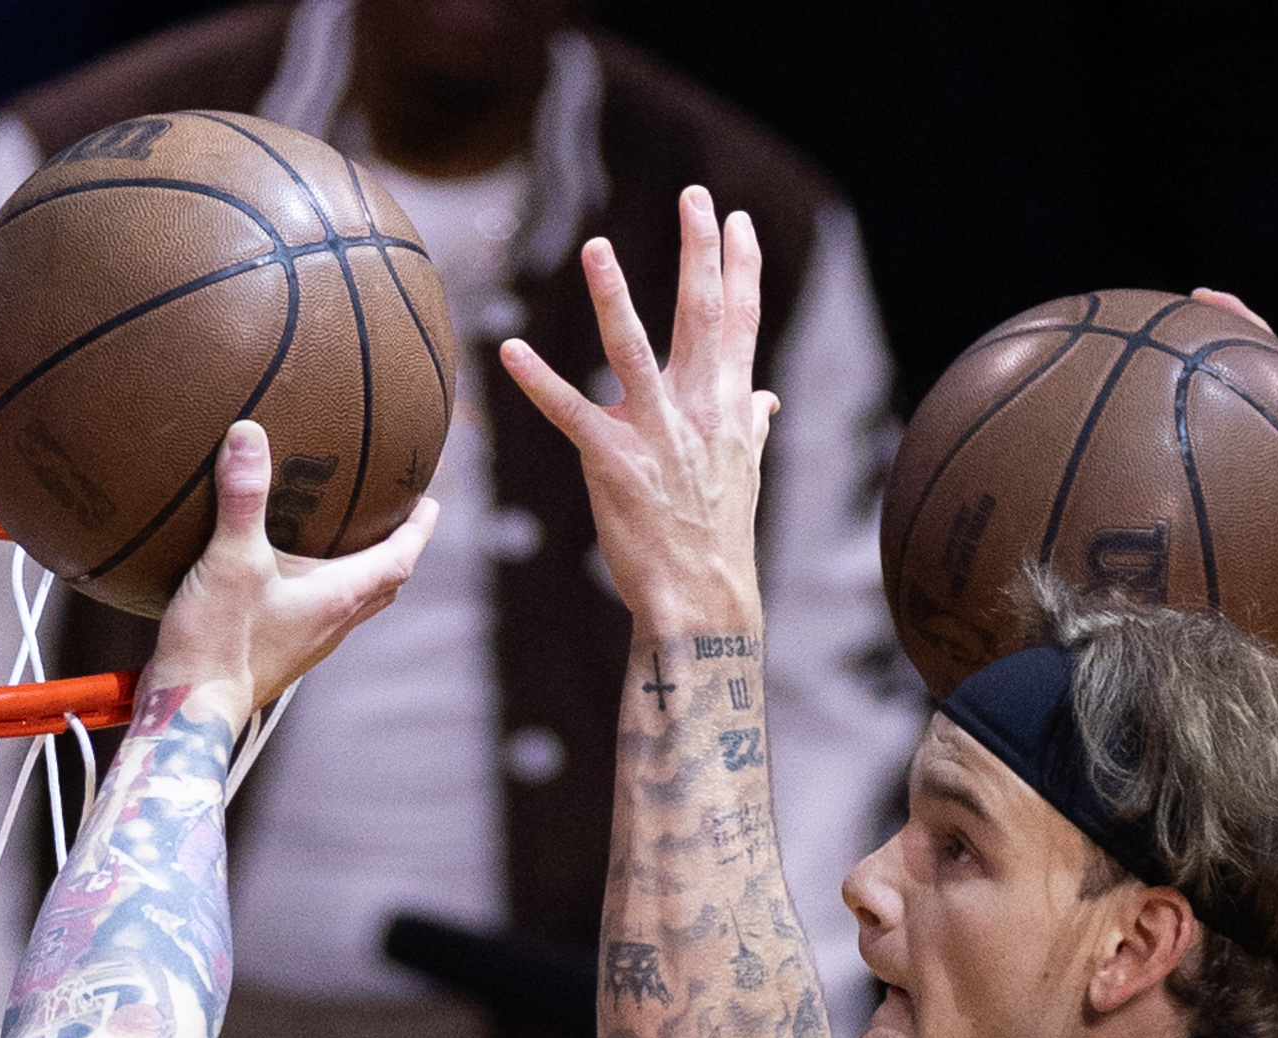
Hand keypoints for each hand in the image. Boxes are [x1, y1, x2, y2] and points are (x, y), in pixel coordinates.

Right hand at [143, 423, 438, 722]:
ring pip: (352, 604)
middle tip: (398, 519)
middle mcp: (331, 625)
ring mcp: (307, 644)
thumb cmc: (218, 645)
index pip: (398, 561)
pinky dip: (319, 587)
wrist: (189, 713)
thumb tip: (248, 433)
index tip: (430, 503)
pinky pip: (316, 613)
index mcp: (336, 599)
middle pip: (382, 585)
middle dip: (396, 550)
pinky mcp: (280, 654)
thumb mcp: (230, 561)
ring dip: (360, 572)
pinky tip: (287, 571)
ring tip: (349, 540)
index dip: (418, 530)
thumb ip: (242, 497)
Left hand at [501, 183, 773, 633]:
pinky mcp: (612, 463)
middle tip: (693, 196)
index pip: (741, 321)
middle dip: (698, 252)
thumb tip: (766, 401)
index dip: (741, 266)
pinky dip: (537, 381)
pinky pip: (569, 412)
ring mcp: (655, 435)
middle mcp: (698, 410)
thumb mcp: (743, 474)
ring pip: (632, 351)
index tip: (736, 219)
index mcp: (729, 407)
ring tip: (597, 247)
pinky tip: (511, 349)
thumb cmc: (718, 539)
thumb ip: (750, 427)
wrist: (702, 601)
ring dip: (612, 297)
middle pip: (702, 315)